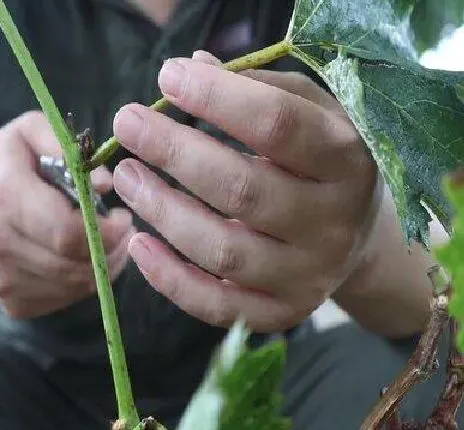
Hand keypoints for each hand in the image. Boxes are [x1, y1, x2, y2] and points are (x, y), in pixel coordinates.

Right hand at [0, 111, 134, 318]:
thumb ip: (66, 146)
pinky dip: (87, 281)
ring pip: (77, 286)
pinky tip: (87, 258)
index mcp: (4, 200)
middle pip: (76, 264)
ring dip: (105, 265)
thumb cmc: (4, 170)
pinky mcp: (14, 305)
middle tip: (124, 230)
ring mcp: (4, 281)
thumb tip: (105, 183)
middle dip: (112, 248)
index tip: (122, 216)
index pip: (68, 231)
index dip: (107, 230)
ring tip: (110, 241)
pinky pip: (68, 299)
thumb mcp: (27, 133)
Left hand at [112, 52, 379, 332]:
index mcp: (346, 160)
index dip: (216, 98)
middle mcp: (333, 223)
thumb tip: (193, 66)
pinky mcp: (282, 312)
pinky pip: (217, 305)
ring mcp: (309, 275)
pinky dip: (169, 278)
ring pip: (222, 251)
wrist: (354, 236)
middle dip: (173, 153)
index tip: (167, 77)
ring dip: (162, 212)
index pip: (277, 125)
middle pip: (242, 190)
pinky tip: (138, 243)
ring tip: (126, 177)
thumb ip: (259, 89)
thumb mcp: (309, 113)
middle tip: (127, 124)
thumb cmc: (319, 162)